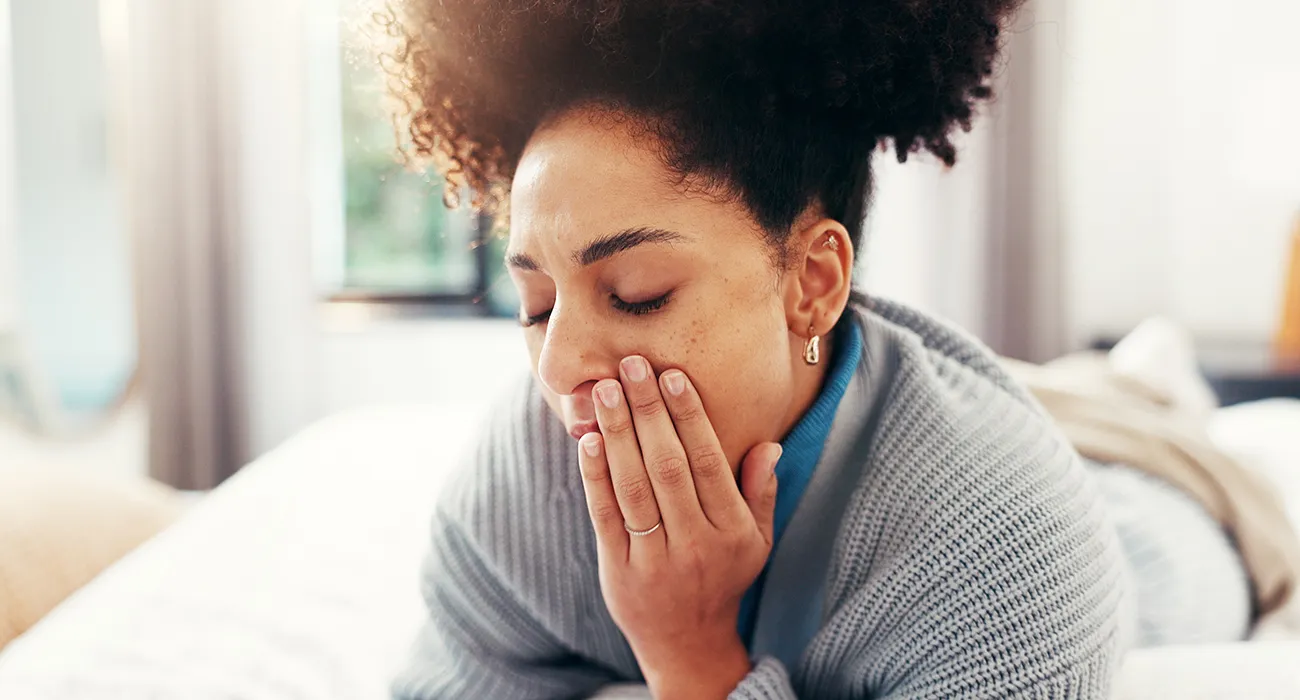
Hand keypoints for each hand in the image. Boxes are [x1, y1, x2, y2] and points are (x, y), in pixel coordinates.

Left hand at [577, 355, 782, 698]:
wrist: (687, 642)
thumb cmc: (724, 579)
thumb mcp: (757, 541)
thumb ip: (760, 492)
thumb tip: (769, 445)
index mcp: (731, 530)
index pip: (708, 462)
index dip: (689, 416)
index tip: (671, 375)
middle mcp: (695, 543)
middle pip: (668, 467)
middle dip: (648, 411)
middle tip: (631, 365)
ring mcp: (654, 558)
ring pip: (634, 486)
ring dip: (618, 433)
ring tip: (606, 390)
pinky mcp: (618, 569)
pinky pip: (606, 515)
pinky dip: (595, 476)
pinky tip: (588, 440)